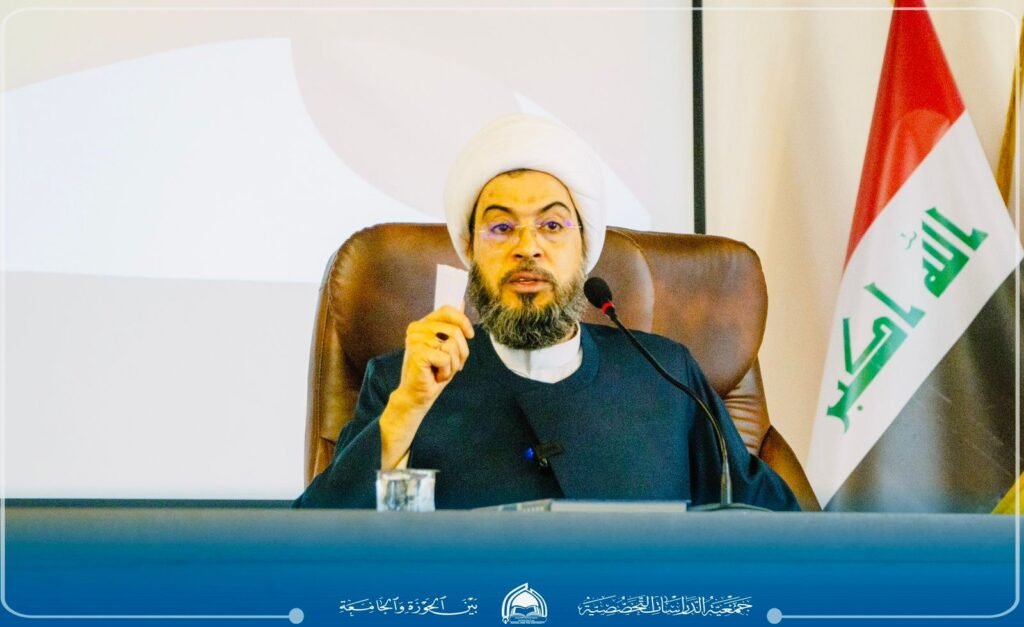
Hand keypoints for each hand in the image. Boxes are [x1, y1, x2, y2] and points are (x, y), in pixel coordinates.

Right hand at [380, 306, 473, 467]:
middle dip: (461, 352)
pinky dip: (446, 371)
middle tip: (451, 365)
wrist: (418, 395)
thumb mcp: (447, 346)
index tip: (470, 335)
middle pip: (454, 331)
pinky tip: (435, 376)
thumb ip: (452, 325)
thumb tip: (460, 301)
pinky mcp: (418, 353)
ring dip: (453, 364)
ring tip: (440, 370)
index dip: (463, 321)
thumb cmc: (433, 372)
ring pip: (452, 345)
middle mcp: (416, 328)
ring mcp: (415, 340)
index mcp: (422, 324)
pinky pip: (446, 358)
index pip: (447, 310)